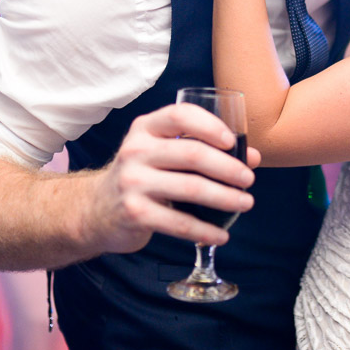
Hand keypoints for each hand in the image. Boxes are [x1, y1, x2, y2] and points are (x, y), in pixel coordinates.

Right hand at [83, 103, 258, 253]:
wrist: (96, 210)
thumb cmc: (142, 175)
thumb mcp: (164, 153)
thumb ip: (204, 149)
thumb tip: (253, 157)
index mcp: (145, 128)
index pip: (180, 116)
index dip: (209, 125)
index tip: (232, 141)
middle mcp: (136, 150)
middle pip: (192, 153)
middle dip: (228, 167)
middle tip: (249, 179)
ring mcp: (132, 182)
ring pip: (190, 188)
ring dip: (225, 198)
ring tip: (245, 203)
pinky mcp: (134, 213)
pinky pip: (179, 223)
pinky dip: (205, 230)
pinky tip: (222, 234)